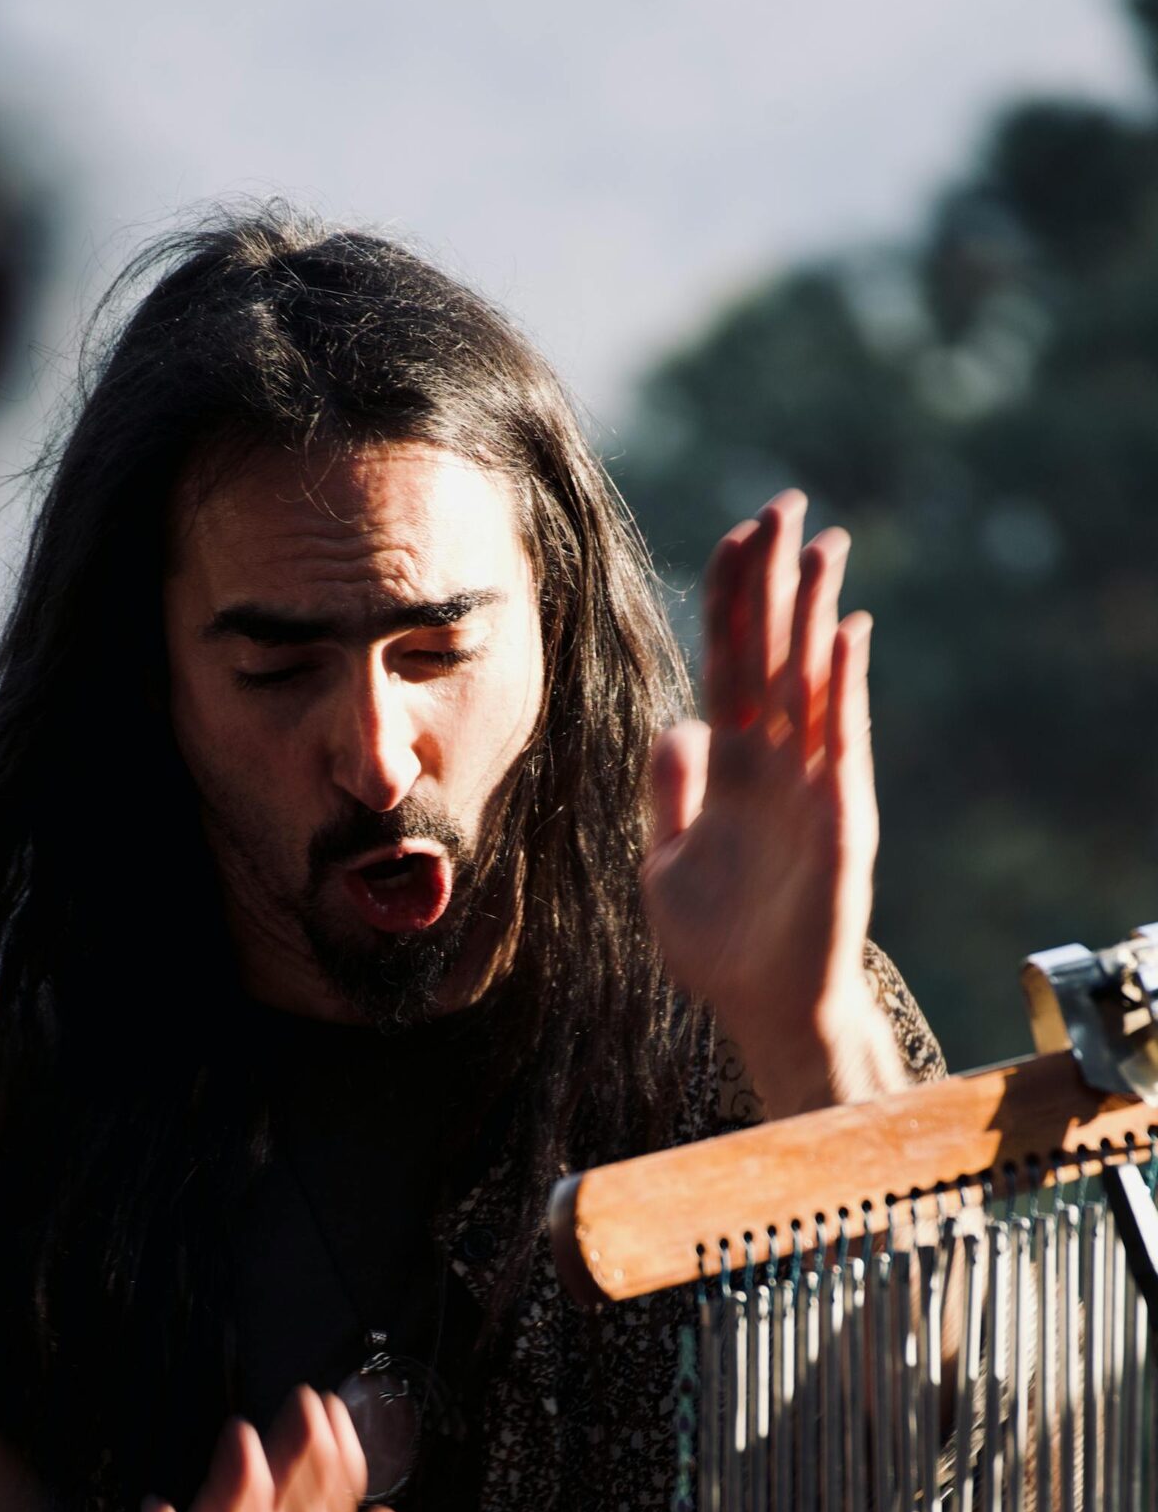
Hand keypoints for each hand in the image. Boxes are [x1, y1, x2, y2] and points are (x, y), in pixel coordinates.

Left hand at [642, 489, 906, 1118]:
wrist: (765, 1009)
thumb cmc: (720, 947)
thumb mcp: (668, 865)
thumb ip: (670, 797)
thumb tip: (674, 729)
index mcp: (730, 772)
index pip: (728, 667)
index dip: (730, 605)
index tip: (734, 538)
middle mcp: (774, 766)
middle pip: (772, 654)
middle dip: (775, 581)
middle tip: (782, 502)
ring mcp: (811, 786)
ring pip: (811, 681)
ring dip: (814, 612)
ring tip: (819, 542)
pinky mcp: (840, 816)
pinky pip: (842, 738)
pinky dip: (844, 684)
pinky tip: (843, 630)